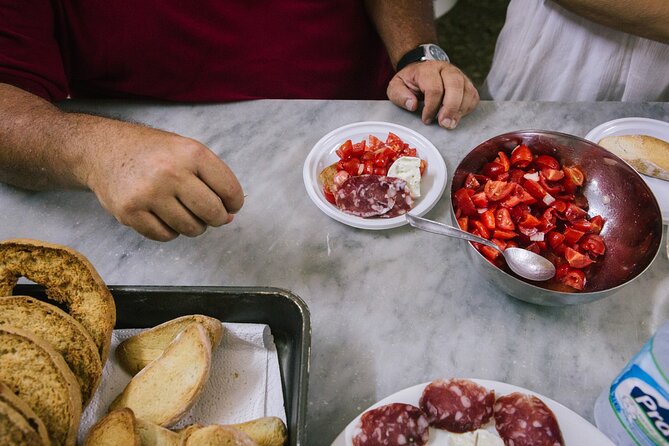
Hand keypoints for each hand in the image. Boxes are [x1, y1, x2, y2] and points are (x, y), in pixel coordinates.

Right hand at [83, 123, 243, 240]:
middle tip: (211, 215)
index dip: (234, 204)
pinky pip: (165, 236)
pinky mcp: (130, 212)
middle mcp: (170, 172)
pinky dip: (170, 230)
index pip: (230, 190)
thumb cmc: (152, 152)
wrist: (103, 149)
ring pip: (190, 228)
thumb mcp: (185, 149)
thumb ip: (212, 178)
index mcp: (191, 153)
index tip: (230, 207)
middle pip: (212, 213)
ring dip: (193, 225)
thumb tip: (230, 215)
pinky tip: (164, 215)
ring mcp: (148, 193)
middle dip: (217, 219)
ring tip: (184, 211)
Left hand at [387, 60, 478, 128]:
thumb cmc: (409, 81)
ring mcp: (459, 75)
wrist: (419, 69)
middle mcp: (446, 69)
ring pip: (467, 91)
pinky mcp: (466, 83)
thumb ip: (400, 95)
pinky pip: (473, 96)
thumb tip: (412, 105)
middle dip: (451, 108)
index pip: (434, 88)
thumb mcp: (396, 86)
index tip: (426, 119)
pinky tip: (456, 116)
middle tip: (444, 124)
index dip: (431, 107)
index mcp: (428, 69)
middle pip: (455, 86)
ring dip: (460, 110)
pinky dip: (467, 108)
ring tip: (450, 124)